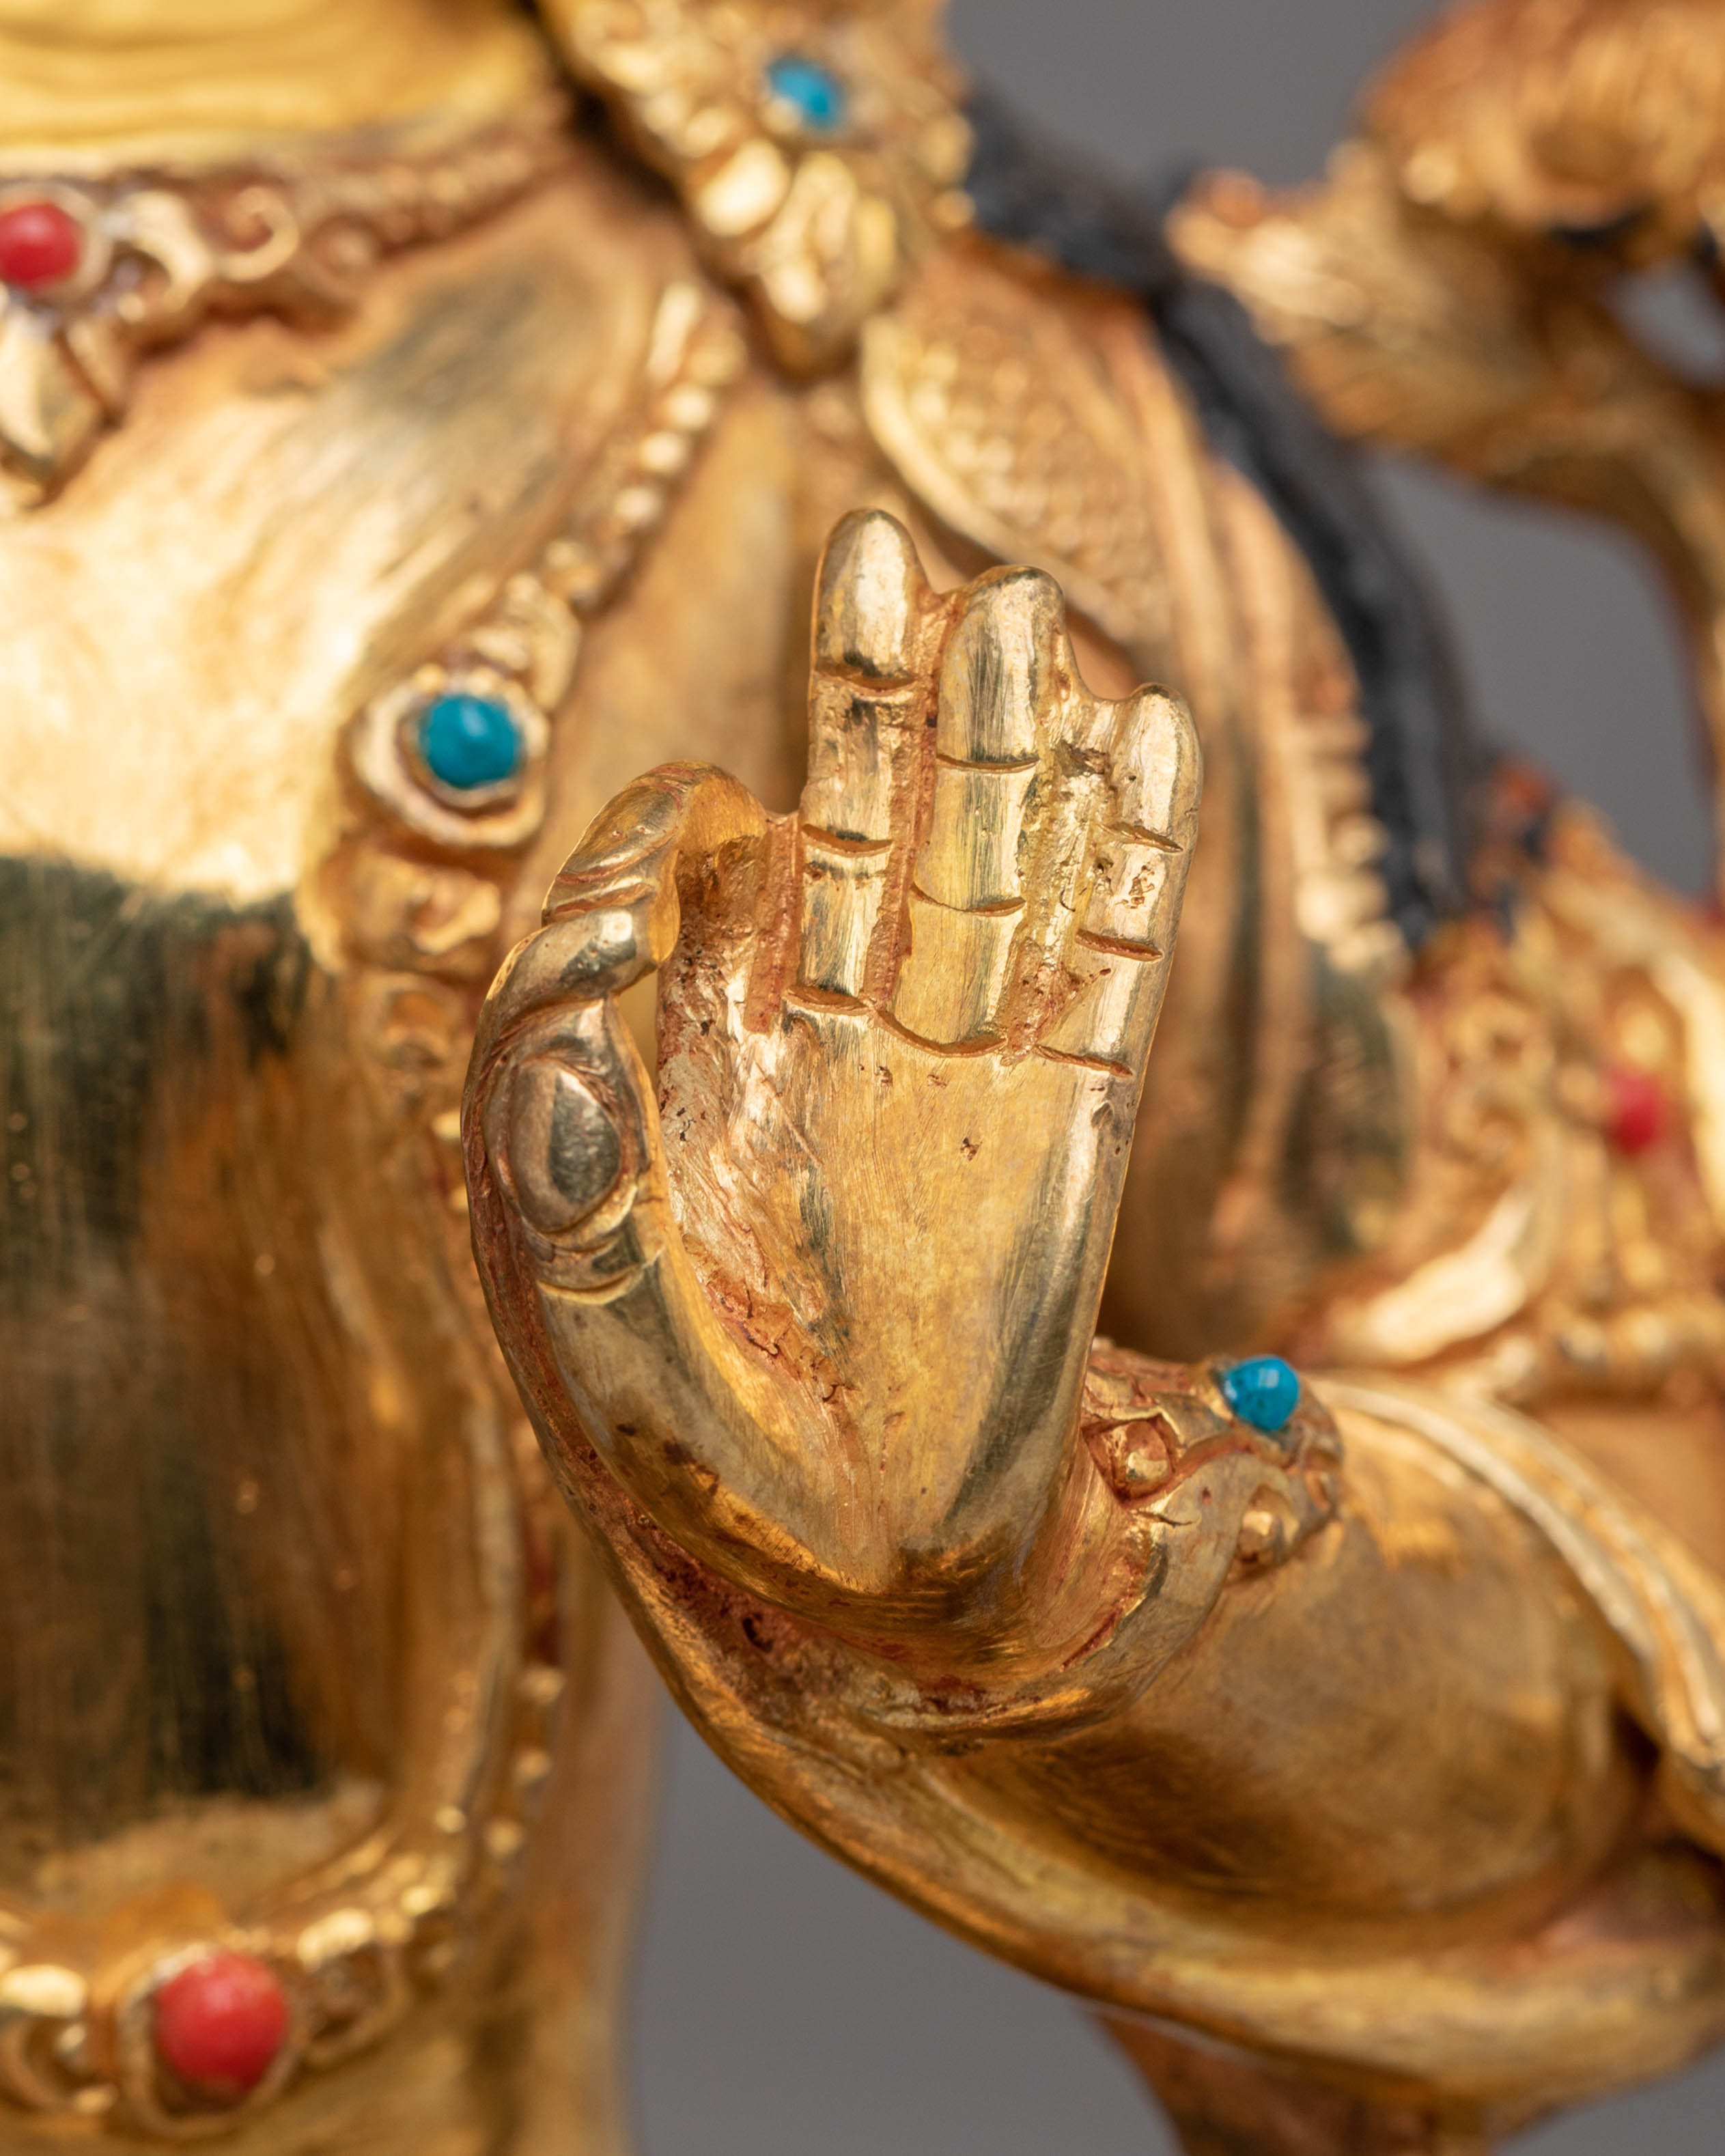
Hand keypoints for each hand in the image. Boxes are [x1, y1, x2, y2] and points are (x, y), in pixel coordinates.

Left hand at [464, 511, 1200, 1644]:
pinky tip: (1143, 737)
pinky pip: (1101, 958)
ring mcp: (955, 1077)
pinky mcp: (1063, 1131)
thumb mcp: (597, 1347)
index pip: (680, 894)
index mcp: (698, 1080)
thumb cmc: (723, 1489)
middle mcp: (830, 1049)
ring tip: (1018, 607)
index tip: (689, 811)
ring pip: (984, 863)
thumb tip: (563, 1012)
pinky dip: (1125, 851)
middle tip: (880, 546)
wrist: (885, 1590)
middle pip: (856, 826)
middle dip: (867, 694)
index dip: (667, 831)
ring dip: (1001, 741)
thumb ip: (564, 1178)